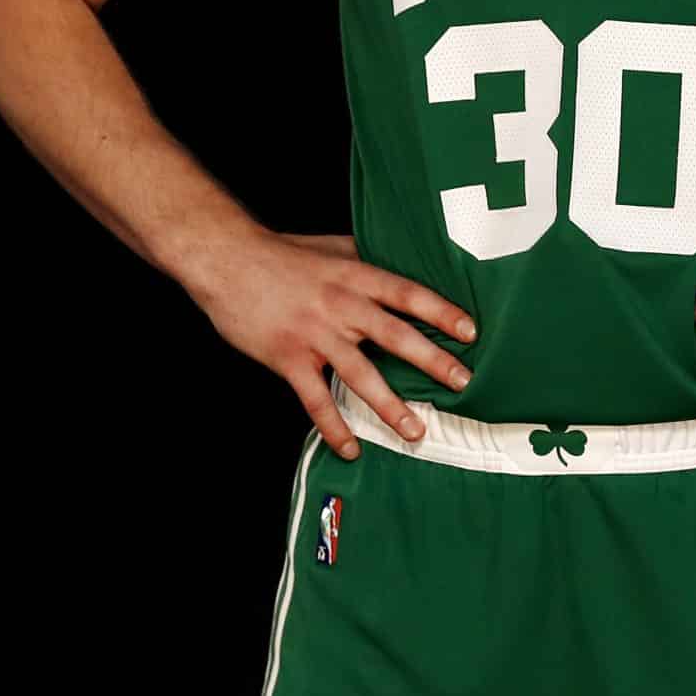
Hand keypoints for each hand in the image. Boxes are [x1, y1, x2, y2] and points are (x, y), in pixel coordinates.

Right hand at [188, 228, 476, 459]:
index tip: (470, 331)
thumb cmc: (280, 252)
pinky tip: (351, 448)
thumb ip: (364, 258)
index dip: (441, 312)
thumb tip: (400, 260)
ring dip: (391, 406)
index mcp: (354, 275)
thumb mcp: (330, 247)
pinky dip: (334, 428)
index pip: (407, 293)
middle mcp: (340, 305)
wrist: (225, 259)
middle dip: (433, 361)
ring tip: (416, 431)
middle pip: (395, 335)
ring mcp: (314, 334)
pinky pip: (316, 400)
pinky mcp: (288, 359)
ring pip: (360, 376)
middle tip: (463, 382)